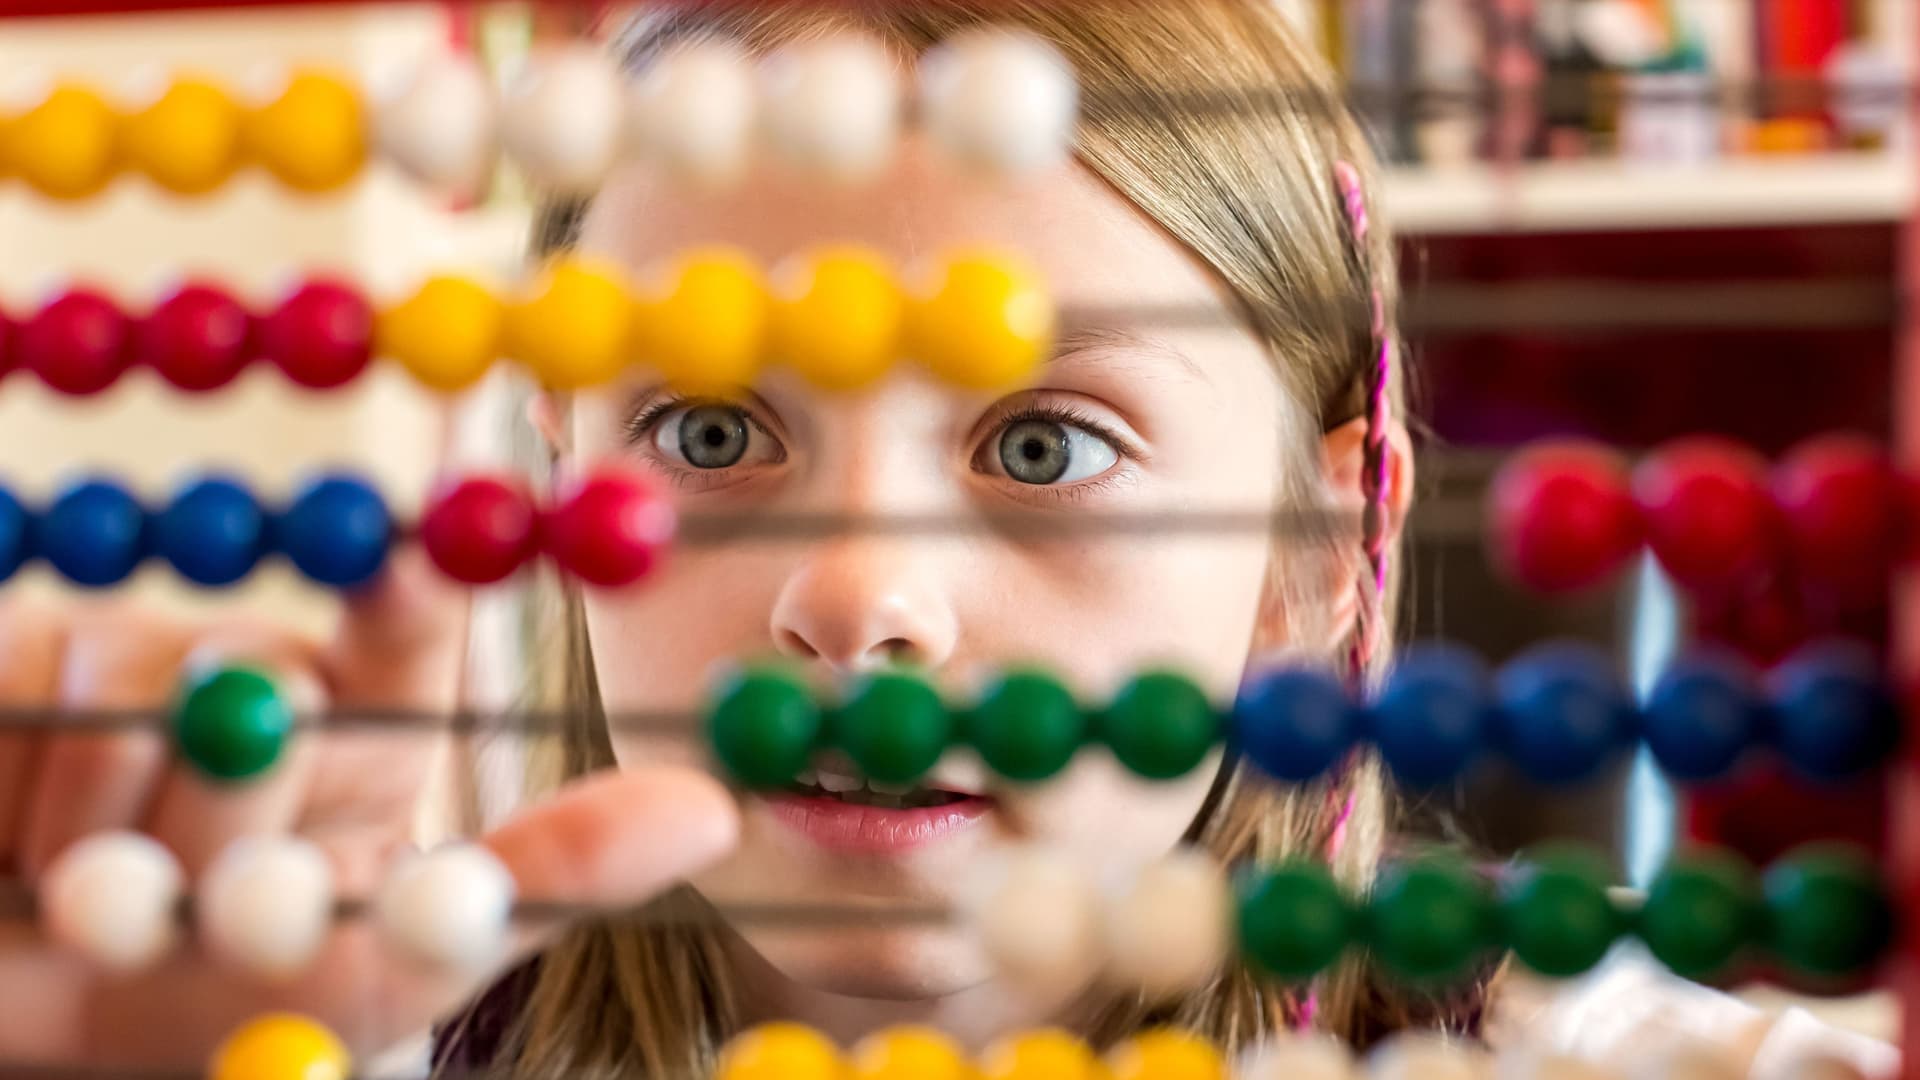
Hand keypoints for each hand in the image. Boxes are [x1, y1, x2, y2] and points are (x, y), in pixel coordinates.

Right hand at [0, 550, 738, 1070]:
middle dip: (239, 832)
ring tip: (104, 908)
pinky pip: (40, 711)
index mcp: (365, 726)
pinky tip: (26, 868)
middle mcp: (257, 671)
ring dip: (126, 849)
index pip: (407, 625)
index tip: (422, 568)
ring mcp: (131, 667)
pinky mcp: (22, 670)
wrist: (47, 1035)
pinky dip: (33, 824)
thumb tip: (715, 811)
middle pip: (277, 685)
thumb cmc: (224, 1001)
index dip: (414, 583)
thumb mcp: (393, 961)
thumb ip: (545, 881)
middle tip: (215, 910)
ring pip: (151, 704)